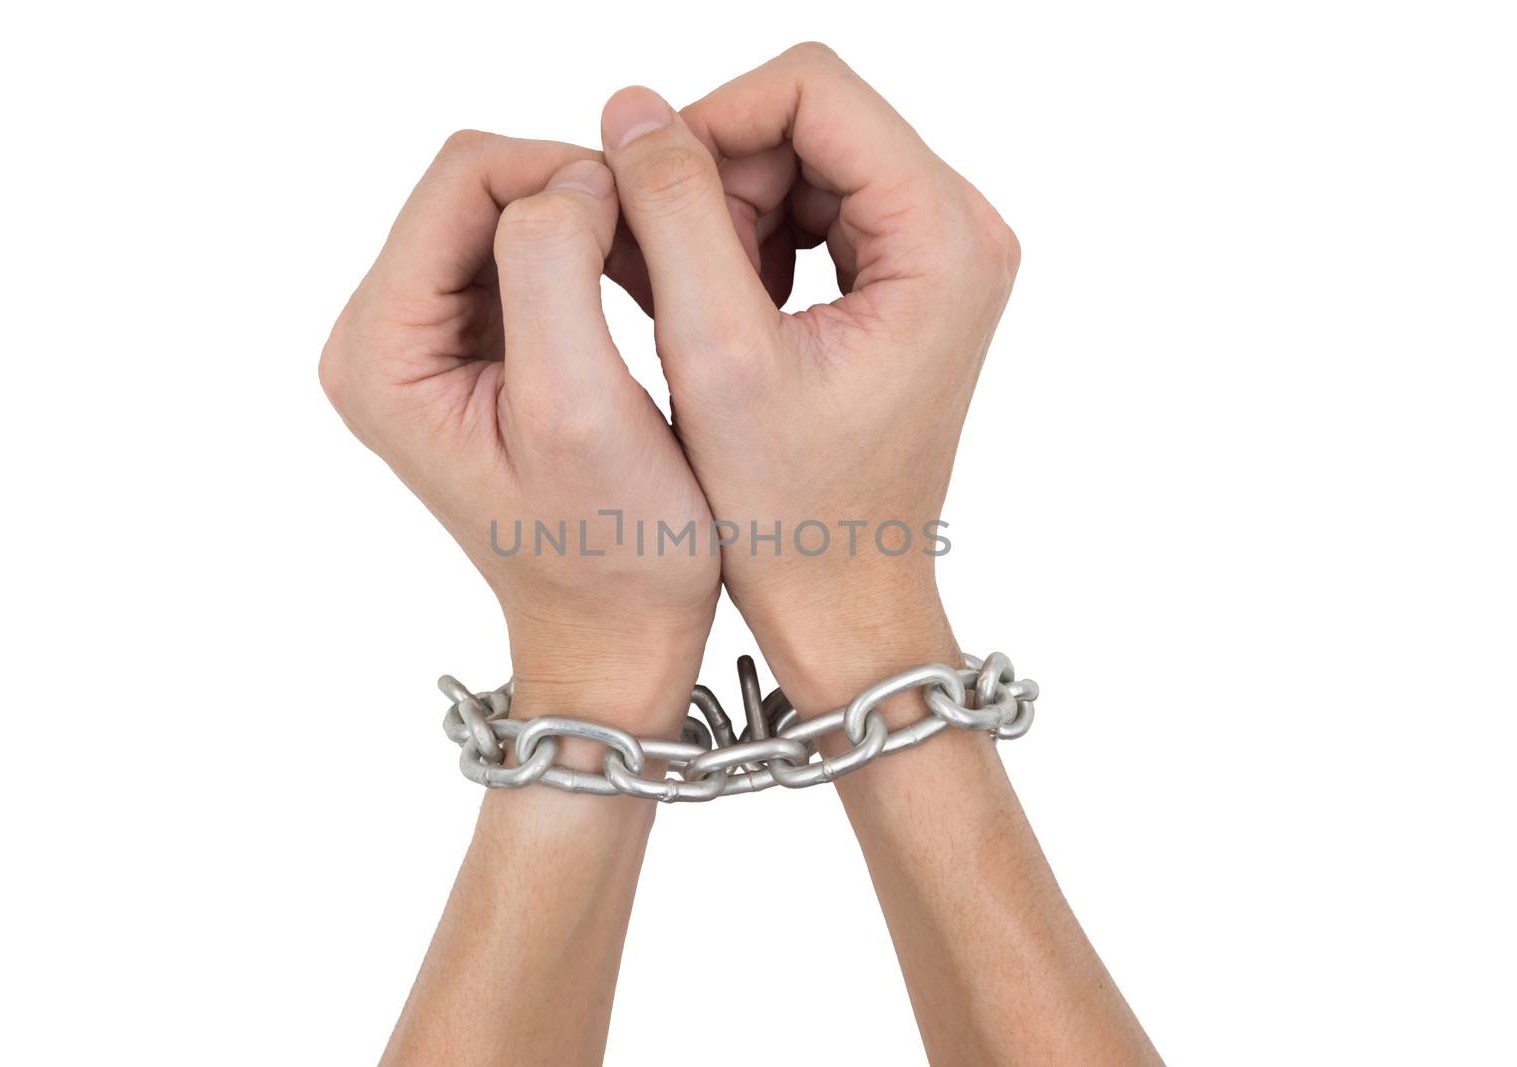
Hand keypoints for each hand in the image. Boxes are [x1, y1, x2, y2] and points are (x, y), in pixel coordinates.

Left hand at [319, 134, 717, 736]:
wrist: (616, 635)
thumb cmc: (611, 552)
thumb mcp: (580, 410)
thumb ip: (554, 270)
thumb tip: (572, 177)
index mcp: (384, 352)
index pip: (463, 180)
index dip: (565, 172)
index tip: (652, 222)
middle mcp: (382, 341)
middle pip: (478, 191)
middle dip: (576, 198)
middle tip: (662, 254)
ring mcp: (422, 348)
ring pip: (506, 216)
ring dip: (587, 228)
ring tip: (657, 284)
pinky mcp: (466, 355)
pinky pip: (522, 258)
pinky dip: (586, 258)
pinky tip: (636, 300)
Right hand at [598, 43, 1020, 709]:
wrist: (841, 591)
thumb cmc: (791, 508)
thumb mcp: (717, 354)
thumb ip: (674, 212)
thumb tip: (634, 108)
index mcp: (943, 238)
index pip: (813, 88)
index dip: (711, 120)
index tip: (644, 194)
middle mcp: (962, 230)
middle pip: (812, 119)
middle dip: (720, 176)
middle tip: (668, 271)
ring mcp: (941, 253)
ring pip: (806, 160)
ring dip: (728, 211)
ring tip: (692, 302)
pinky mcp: (911, 278)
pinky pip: (817, 210)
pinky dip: (752, 241)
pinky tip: (720, 310)